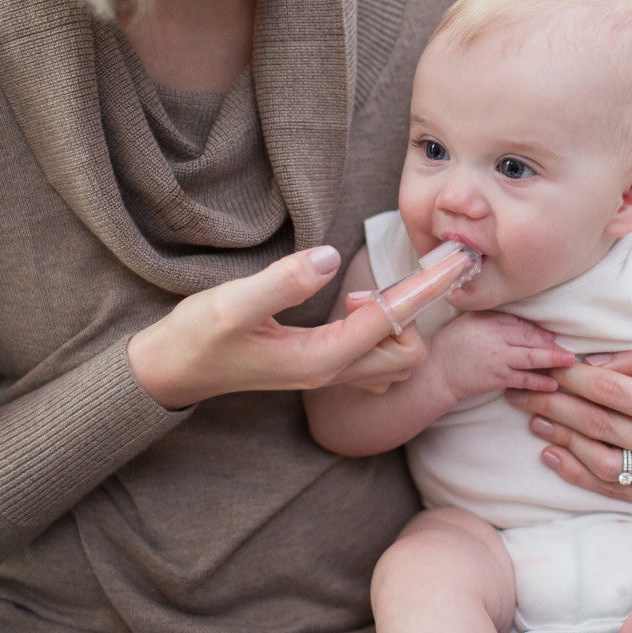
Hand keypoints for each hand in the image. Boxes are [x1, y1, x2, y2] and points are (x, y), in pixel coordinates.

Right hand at [128, 246, 415, 408]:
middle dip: (412, 311)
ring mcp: (329, 375)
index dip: (427, 286)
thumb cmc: (198, 336)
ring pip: (396, 358)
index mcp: (321, 359)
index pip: (391, 319)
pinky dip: (385, 331)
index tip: (458, 260)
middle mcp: (333, 373)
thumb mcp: (232, 303)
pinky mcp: (322, 368)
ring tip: (359, 294)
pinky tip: (358, 307)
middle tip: (372, 280)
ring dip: (397, 323)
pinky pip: (376, 358)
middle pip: (408, 351)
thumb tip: (330, 258)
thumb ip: (283, 281)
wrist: (174, 371)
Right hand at [425, 312, 573, 402]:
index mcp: (490, 322)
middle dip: (551, 345)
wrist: (436, 370)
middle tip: (569, 350)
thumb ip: (494, 318)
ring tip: (569, 363)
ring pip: (531, 358)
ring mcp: (497, 359)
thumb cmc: (451, 343)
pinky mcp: (496, 379)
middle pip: (530, 340)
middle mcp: (496, 338)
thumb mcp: (470, 321)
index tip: (552, 335)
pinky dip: (538, 382)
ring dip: (552, 360)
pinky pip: (522, 380)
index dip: (539, 331)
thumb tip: (520, 322)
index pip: (520, 324)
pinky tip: (551, 384)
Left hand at [504, 346, 631, 507]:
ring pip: (601, 462)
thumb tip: (588, 366)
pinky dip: (578, 474)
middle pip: (599, 426)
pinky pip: (614, 490)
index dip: (571, 378)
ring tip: (532, 420)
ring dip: (560, 440)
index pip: (611, 393)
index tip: (543, 366)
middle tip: (519, 391)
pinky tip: (552, 454)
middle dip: (552, 405)